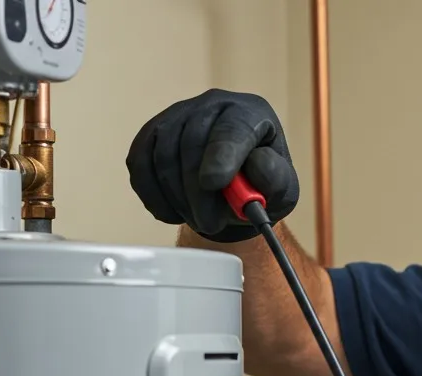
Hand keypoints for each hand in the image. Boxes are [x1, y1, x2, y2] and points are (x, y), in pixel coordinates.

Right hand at [126, 89, 298, 242]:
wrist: (233, 190)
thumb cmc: (259, 186)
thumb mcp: (281, 190)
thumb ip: (274, 179)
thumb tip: (255, 167)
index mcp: (251, 113)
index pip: (233, 128)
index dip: (221, 155)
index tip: (214, 184)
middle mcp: (213, 105)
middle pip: (193, 143)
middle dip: (198, 192)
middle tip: (209, 224)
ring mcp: (178, 115)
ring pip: (164, 155)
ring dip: (178, 197)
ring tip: (198, 220)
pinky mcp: (151, 134)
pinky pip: (140, 164)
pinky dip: (153, 195)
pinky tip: (173, 212)